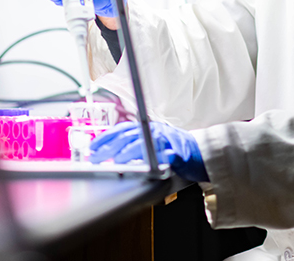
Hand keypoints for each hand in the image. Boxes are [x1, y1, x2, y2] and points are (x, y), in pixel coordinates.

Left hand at [89, 121, 208, 181]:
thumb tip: (112, 153)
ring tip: (117, 160)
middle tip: (96, 158)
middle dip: (110, 147)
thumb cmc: (175, 151)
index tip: (92, 146)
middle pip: (129, 137)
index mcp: (147, 129)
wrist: (201, 153)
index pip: (122, 130)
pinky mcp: (180, 153)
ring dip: (130, 152)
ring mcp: (167, 140)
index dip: (106, 137)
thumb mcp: (152, 145)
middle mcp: (155, 131)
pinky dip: (158, 158)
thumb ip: (135, 146)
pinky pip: (167, 155)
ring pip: (145, 143)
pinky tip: (147, 164)